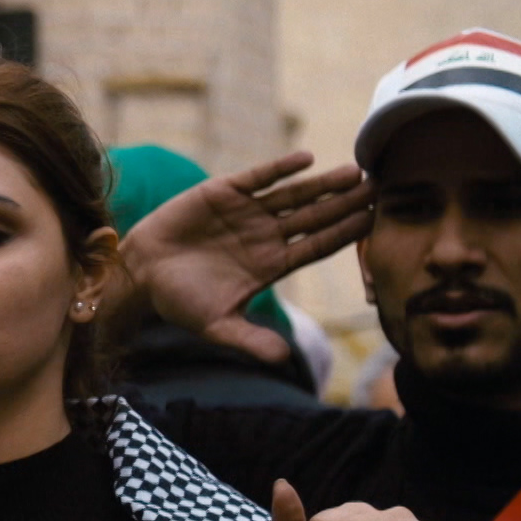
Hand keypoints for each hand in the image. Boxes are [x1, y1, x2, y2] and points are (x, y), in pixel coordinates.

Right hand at [118, 152, 372, 362]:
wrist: (139, 274)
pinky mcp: (223, 192)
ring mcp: (246, 212)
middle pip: (315, 217)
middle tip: (381, 187)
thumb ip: (250, 340)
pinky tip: (306, 159)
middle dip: (347, 204)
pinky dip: (280, 168)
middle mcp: (266, 235)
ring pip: (294, 195)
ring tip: (354, 172)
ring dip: (323, 184)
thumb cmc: (177, 301)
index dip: (347, 234)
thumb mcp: (215, 325)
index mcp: (271, 264)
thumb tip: (283, 360)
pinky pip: (258, 177)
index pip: (318, 247)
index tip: (377, 222)